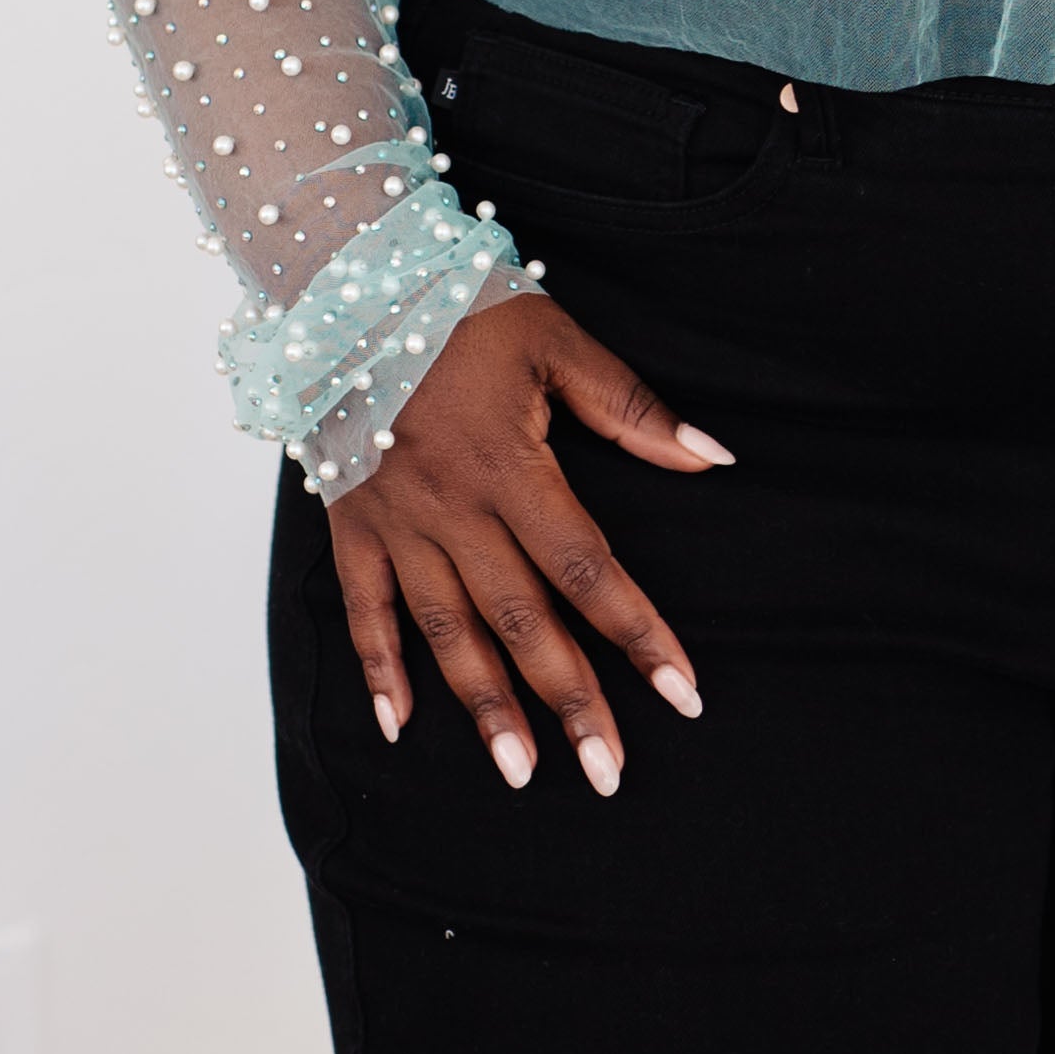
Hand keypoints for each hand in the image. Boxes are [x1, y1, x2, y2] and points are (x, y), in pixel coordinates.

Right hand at [325, 289, 728, 794]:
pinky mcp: (351, 521)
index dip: (639, 634)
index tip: (682, 694)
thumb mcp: (556, 343)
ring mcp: (397, 521)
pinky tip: (401, 724)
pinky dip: (379, 667)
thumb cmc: (460, 307)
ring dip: (485, 706)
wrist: (343, 281)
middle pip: (523, 621)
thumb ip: (631, 409)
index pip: (589, 568)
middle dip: (571, 700)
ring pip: (447, 631)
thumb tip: (711, 456)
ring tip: (520, 772)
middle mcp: (455, 509)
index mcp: (513, 468)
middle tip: (607, 772)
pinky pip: (363, 607)